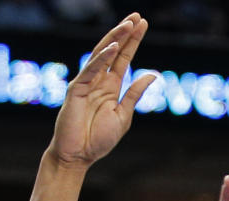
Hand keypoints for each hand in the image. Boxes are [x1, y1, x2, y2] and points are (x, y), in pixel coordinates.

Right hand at [48, 14, 155, 167]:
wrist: (78, 156)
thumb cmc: (98, 140)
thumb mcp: (123, 116)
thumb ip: (135, 94)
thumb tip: (152, 74)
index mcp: (110, 87)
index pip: (123, 58)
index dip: (133, 41)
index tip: (143, 24)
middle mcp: (98, 81)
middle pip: (113, 51)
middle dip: (125, 33)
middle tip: (137, 17)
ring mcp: (86, 83)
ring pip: (101, 54)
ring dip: (115, 38)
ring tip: (128, 24)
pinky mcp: (76, 89)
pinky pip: (90, 70)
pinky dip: (102, 58)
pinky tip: (114, 47)